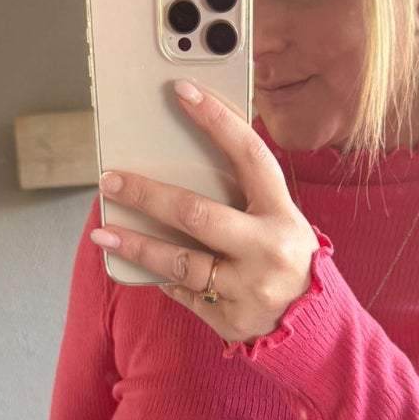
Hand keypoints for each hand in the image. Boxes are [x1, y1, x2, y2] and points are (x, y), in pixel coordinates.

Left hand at [89, 79, 319, 343]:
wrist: (314, 327)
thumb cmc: (288, 261)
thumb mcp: (281, 223)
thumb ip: (245, 199)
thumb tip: (182, 168)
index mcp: (283, 214)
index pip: (249, 156)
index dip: (217, 120)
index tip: (183, 92)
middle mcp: (268, 249)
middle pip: (196, 214)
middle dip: (147, 195)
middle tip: (110, 181)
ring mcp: (250, 288)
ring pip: (179, 262)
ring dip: (137, 245)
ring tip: (104, 232)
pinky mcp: (232, 319)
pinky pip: (184, 293)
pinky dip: (162, 278)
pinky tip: (141, 265)